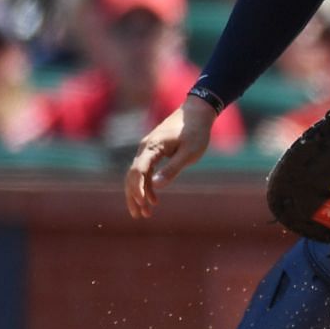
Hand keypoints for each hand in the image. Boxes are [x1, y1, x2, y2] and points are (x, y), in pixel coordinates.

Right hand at [125, 97, 216, 218]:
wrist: (197, 112)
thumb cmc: (196, 132)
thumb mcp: (189, 153)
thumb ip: (173, 169)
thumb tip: (156, 186)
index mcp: (152, 147)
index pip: (138, 170)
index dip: (138, 188)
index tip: (143, 204)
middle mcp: (145, 148)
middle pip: (132, 175)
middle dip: (135, 196)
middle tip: (141, 216)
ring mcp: (147, 149)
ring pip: (137, 175)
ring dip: (140, 194)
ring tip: (145, 214)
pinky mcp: (153, 151)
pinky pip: (145, 171)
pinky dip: (147, 185)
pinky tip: (153, 199)